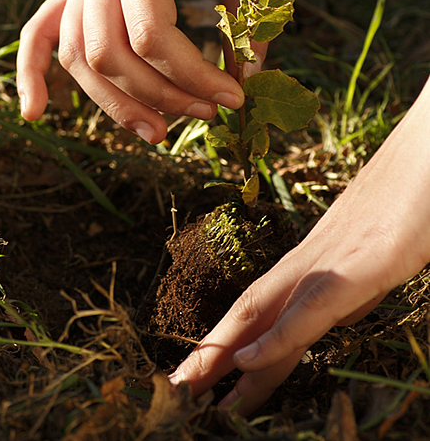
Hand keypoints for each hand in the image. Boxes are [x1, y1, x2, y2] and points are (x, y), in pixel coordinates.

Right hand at [17, 0, 265, 143]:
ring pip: (77, 55)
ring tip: (158, 133)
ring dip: (114, 102)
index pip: (151, 35)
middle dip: (158, 95)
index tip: (235, 95)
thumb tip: (244, 85)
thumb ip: (246, 21)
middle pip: (107, 54)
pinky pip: (40, 33)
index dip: (194, 76)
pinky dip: (33, 73)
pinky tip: (35, 113)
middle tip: (206, 114)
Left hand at [170, 78, 429, 413]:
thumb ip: (359, 274)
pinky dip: (277, 338)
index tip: (203, 374)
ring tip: (185, 391)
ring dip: (222, 357)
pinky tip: (245, 364)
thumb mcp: (382, 245)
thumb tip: (347, 295)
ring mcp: (332, 260)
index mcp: (318, 260)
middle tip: (173, 392)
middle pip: (249, 315)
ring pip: (263, 314)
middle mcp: (313, 261)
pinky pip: (312, 308)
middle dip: (211, 358)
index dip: (231, 343)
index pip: (264, 307)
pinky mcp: (362, 263)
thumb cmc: (415, 187)